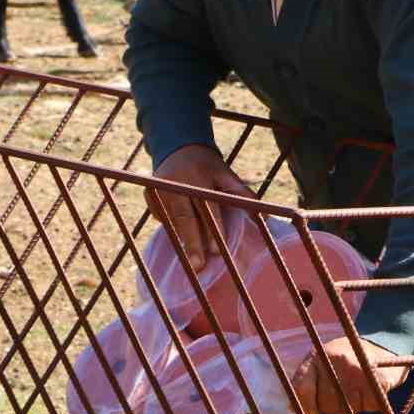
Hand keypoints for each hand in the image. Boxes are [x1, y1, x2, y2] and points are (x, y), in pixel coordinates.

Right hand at [147, 144, 254, 269]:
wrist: (179, 148)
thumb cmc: (208, 167)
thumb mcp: (226, 175)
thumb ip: (242, 194)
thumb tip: (265, 217)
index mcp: (197, 177)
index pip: (206, 207)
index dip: (212, 228)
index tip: (216, 250)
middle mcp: (175, 183)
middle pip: (184, 218)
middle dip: (192, 243)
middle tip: (198, 266)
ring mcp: (159, 189)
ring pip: (171, 221)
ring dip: (182, 240)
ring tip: (191, 261)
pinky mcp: (149, 195)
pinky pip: (162, 218)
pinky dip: (172, 227)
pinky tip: (179, 233)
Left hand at [291, 337, 407, 413]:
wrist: (382, 344)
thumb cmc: (345, 358)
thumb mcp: (320, 361)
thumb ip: (304, 382)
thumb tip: (292, 408)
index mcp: (317, 356)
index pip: (302, 390)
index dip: (307, 408)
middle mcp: (336, 360)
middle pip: (327, 404)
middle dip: (335, 406)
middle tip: (344, 391)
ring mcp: (358, 369)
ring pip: (349, 409)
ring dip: (354, 406)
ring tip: (357, 387)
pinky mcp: (378, 379)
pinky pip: (369, 407)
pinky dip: (370, 403)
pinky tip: (370, 389)